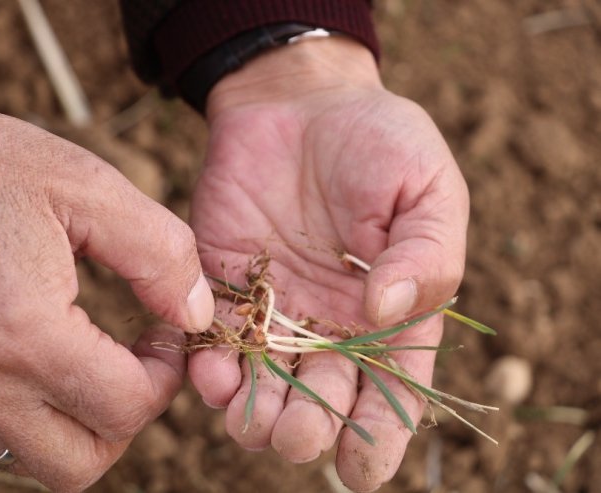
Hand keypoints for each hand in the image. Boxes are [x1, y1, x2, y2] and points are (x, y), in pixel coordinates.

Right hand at [0, 68, 213, 491]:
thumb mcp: (83, 186)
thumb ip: (159, 253)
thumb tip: (197, 314)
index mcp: (25, 336)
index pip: (126, 408)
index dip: (166, 377)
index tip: (165, 335)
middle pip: (77, 464)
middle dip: (123, 421)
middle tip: (131, 365)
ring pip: (20, 452)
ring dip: (66, 417)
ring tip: (77, 354)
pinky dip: (9, 402)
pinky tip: (14, 345)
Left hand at [189, 39, 468, 490]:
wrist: (299, 100)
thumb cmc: (378, 139)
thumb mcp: (427, 188)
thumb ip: (423, 254)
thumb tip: (384, 313)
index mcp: (390, 314)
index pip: (390, 392)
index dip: (379, 438)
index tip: (363, 471)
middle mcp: (330, 324)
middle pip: (321, 401)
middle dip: (308, 431)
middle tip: (297, 436)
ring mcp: (274, 310)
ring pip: (263, 385)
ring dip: (254, 413)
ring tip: (249, 419)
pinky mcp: (223, 285)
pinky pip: (213, 340)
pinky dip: (208, 365)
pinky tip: (209, 373)